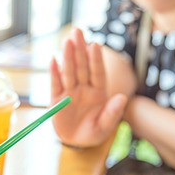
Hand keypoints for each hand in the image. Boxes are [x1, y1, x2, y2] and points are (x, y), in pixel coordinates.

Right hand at [50, 28, 126, 146]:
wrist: (75, 143)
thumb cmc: (92, 134)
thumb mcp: (105, 127)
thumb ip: (112, 113)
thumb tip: (122, 97)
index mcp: (98, 93)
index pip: (98, 73)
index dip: (96, 60)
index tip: (95, 44)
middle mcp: (84, 89)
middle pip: (82, 67)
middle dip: (80, 50)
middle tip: (77, 31)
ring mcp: (70, 93)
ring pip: (69, 72)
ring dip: (67, 57)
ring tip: (67, 42)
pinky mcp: (57, 99)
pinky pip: (55, 84)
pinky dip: (54, 73)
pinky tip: (53, 60)